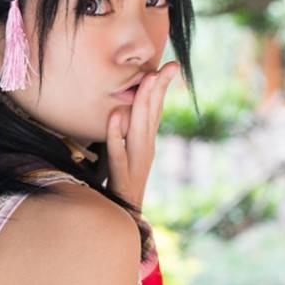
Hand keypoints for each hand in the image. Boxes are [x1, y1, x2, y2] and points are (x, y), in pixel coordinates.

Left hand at [106, 62, 178, 210]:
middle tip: (165, 67)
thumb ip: (131, 133)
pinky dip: (116, 135)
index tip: (171, 65)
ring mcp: (135, 164)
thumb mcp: (129, 154)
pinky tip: (114, 116)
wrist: (125, 218)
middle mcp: (146, 150)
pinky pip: (117, 154)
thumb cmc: (124, 183)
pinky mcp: (120, 177)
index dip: (162, 88)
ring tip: (146, 82)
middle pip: (152, 116)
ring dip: (142, 105)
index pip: (157, 110)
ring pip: (139, 130)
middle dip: (158, 90)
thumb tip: (125, 108)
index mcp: (147, 142)